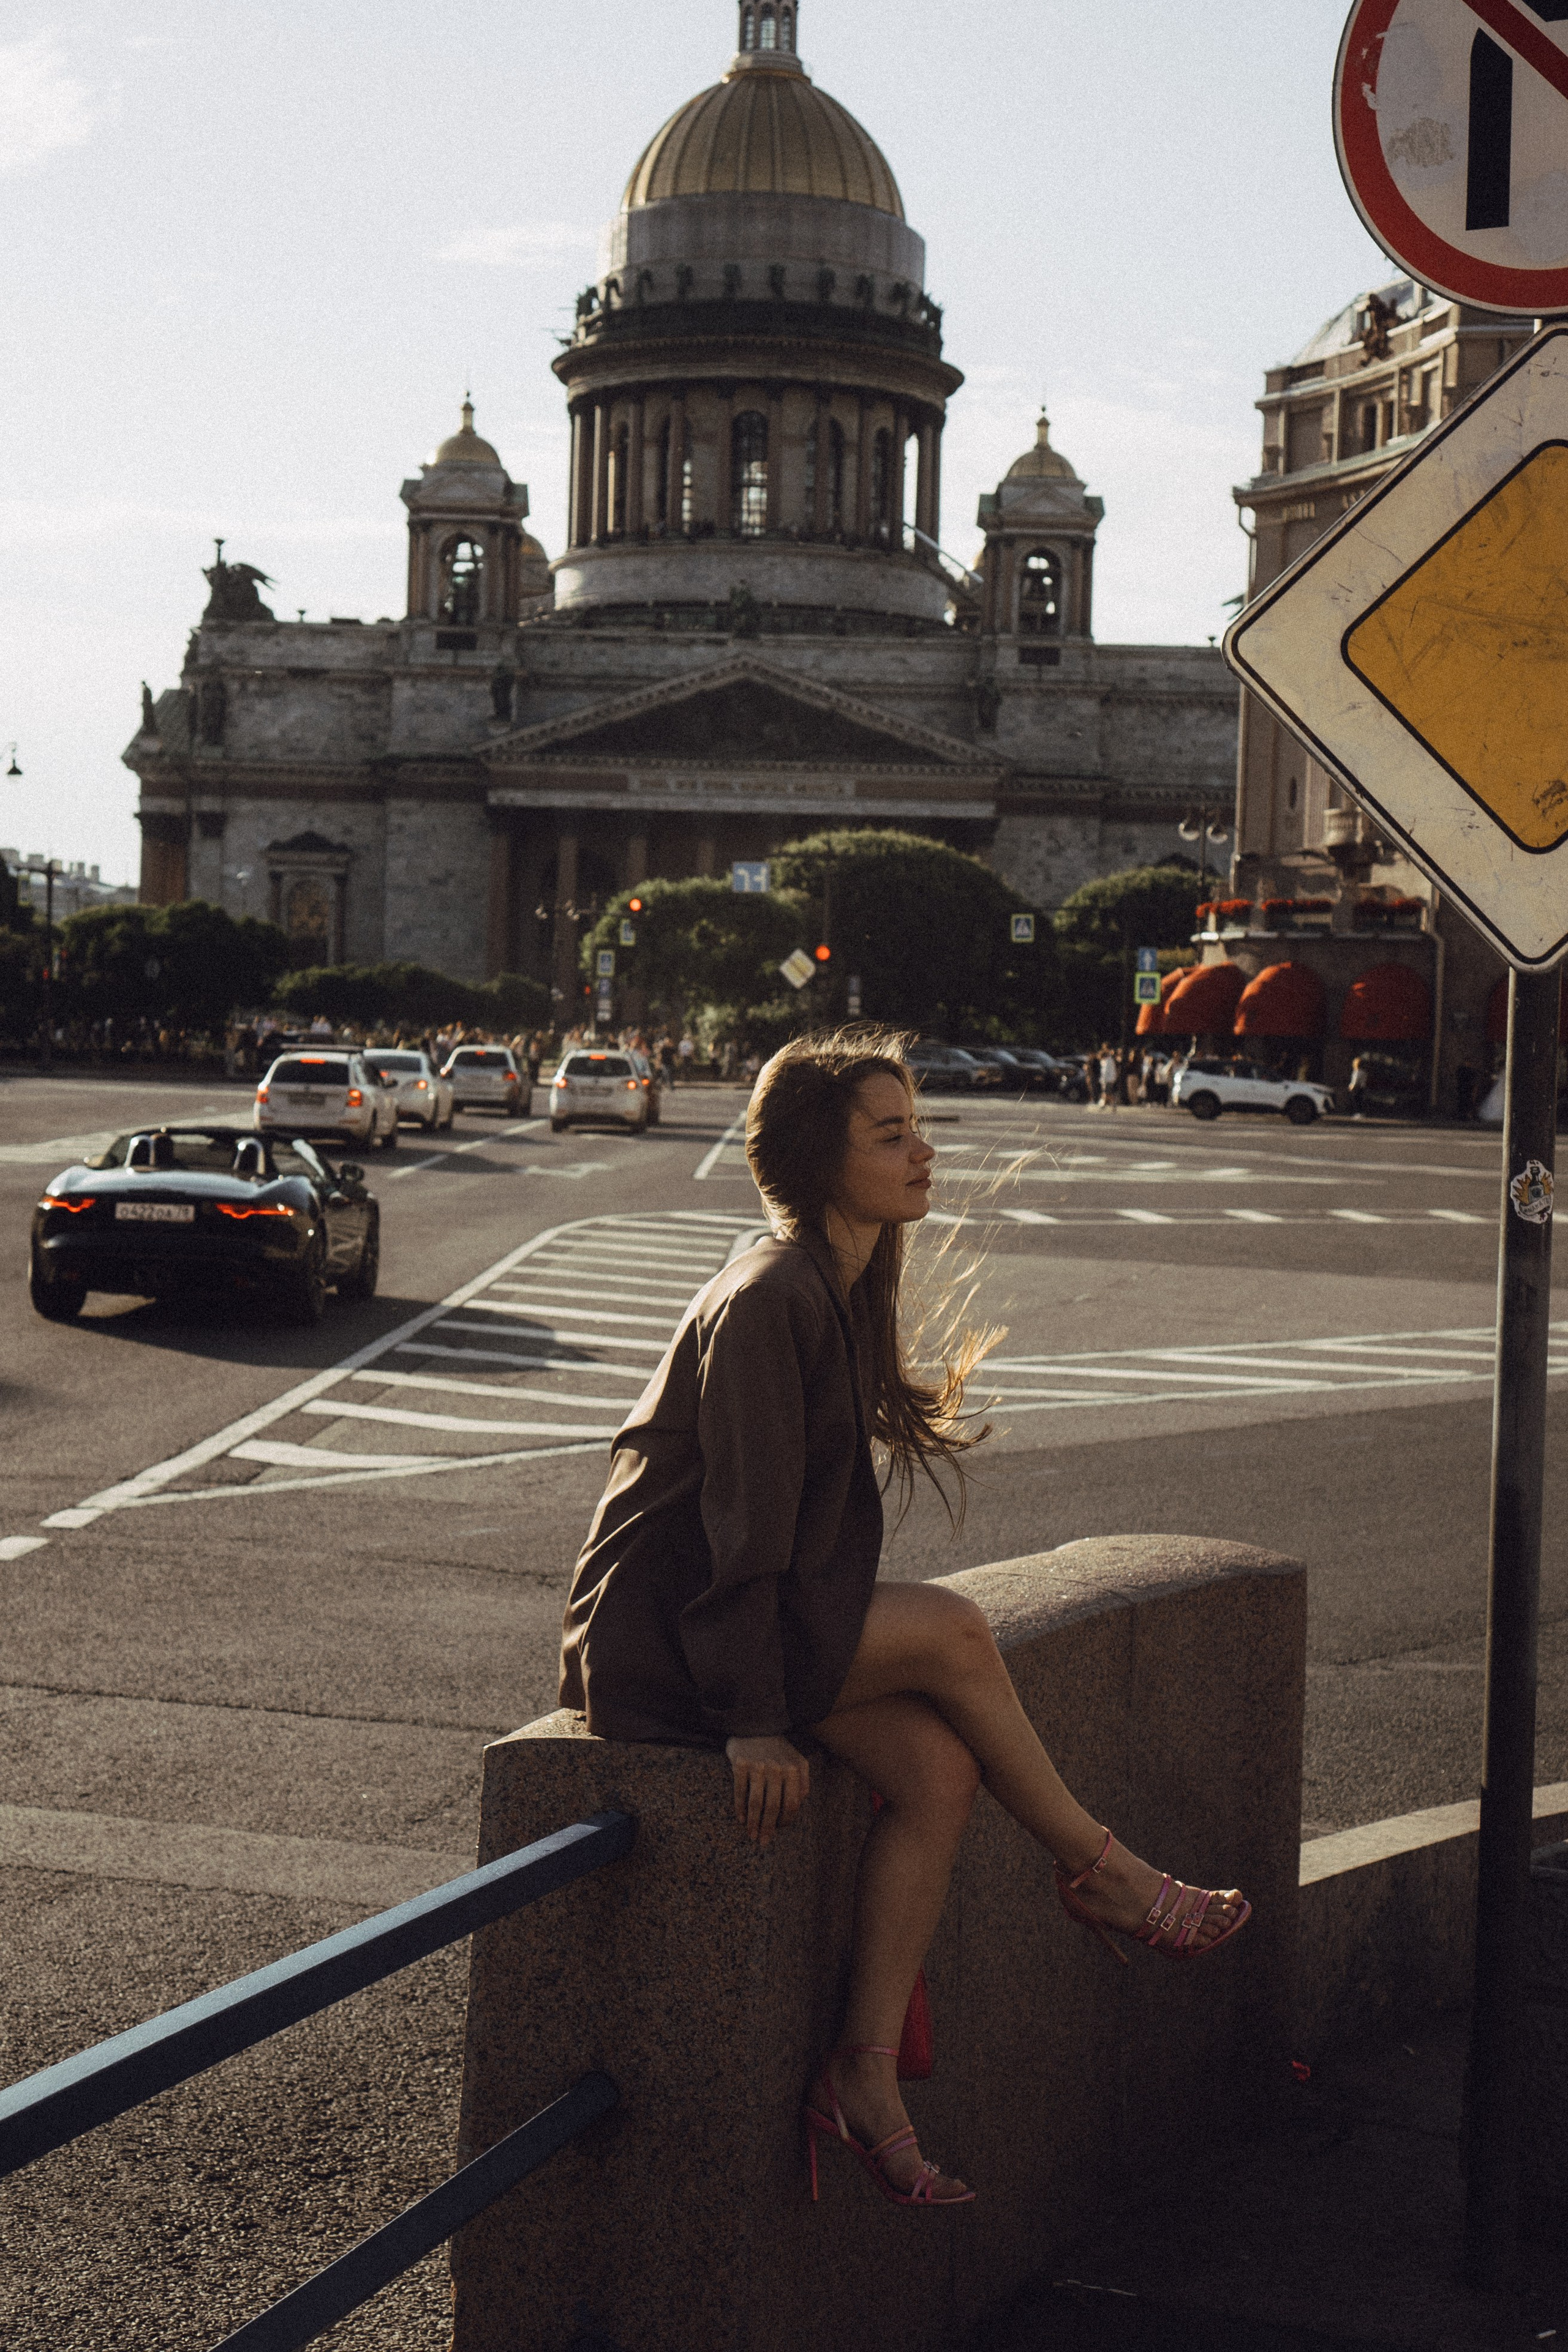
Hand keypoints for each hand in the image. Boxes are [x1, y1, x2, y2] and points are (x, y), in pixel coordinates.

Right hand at [725, 1735, 809, 1850]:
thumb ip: (803, 1777)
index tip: (779, 1830)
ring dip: (754, 1822)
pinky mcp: (740, 1764)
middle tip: (763, 1841)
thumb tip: (803, 1799)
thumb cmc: (776, 1746)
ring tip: (752, 1835)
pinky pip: (740, 1791)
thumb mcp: (795, 1758)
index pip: (792, 1802)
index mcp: (793, 1769)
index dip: (786, 1820)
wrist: (753, 1723)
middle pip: (774, 1806)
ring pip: (757, 1801)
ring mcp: (758, 1766)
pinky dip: (740, 1807)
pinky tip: (741, 1819)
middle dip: (769, 1827)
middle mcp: (777, 1768)